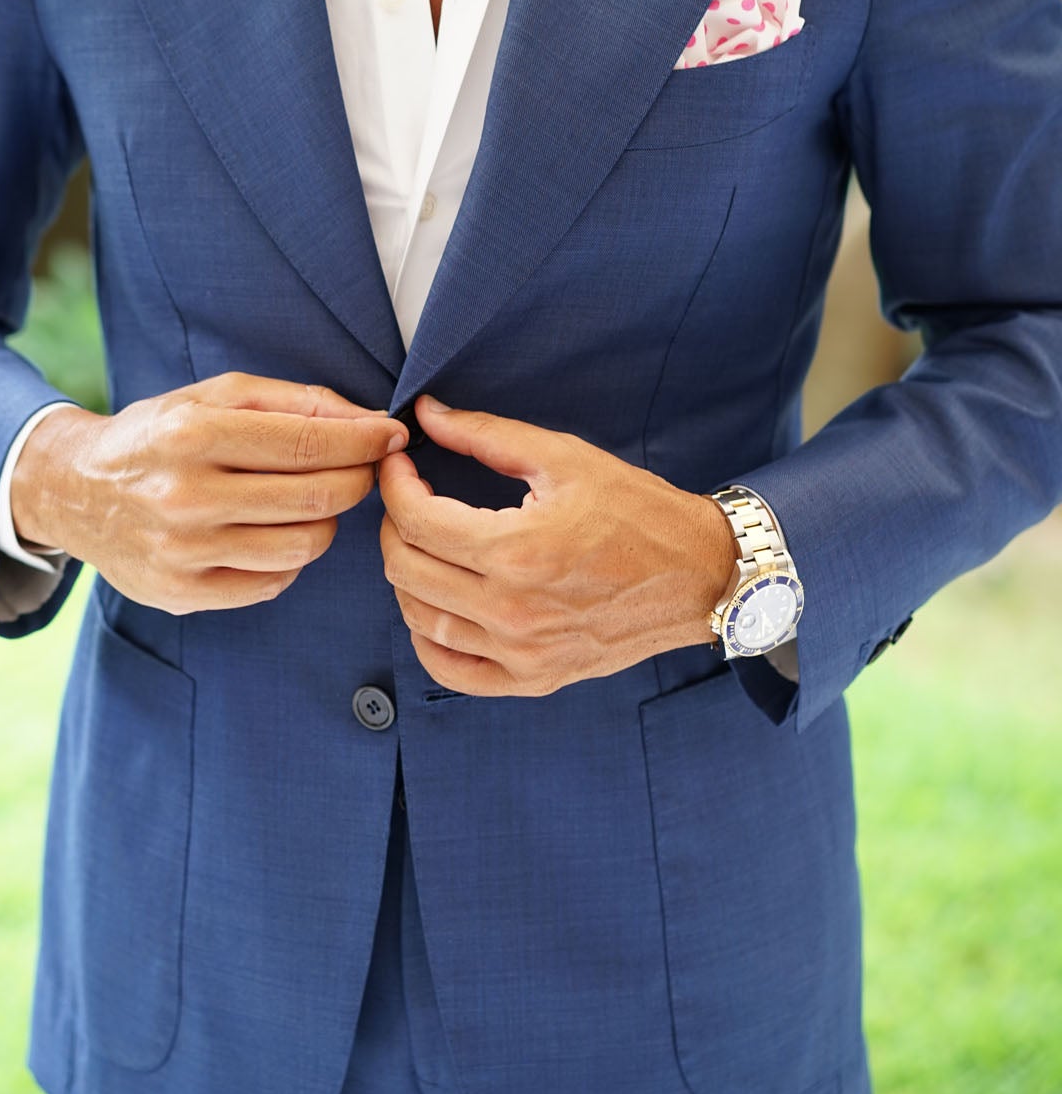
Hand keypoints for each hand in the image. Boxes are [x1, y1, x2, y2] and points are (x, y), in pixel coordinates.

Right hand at [10, 371, 406, 612]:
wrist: (72, 490)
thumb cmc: (159, 435)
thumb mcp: (213, 395)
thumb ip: (293, 401)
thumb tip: (369, 422)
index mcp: (192, 433)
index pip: (309, 444)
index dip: (365, 441)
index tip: (392, 436)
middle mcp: (185, 495)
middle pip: (317, 497)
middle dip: (358, 478)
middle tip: (363, 468)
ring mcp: (184, 552)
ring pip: (305, 545)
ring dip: (328, 520)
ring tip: (315, 500)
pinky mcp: (183, 594)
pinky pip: (275, 581)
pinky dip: (291, 556)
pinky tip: (275, 532)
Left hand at [378, 395, 737, 696]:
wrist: (699, 575)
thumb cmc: (639, 513)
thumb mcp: (565, 459)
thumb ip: (487, 435)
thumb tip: (428, 415)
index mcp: (518, 550)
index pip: (416, 520)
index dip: (395, 486)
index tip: (399, 467)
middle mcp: (513, 610)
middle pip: (406, 570)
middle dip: (395, 526)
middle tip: (411, 500)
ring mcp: (521, 652)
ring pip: (419, 618)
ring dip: (408, 576)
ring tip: (425, 546)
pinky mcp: (533, 679)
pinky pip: (451, 671)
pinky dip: (428, 639)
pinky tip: (436, 607)